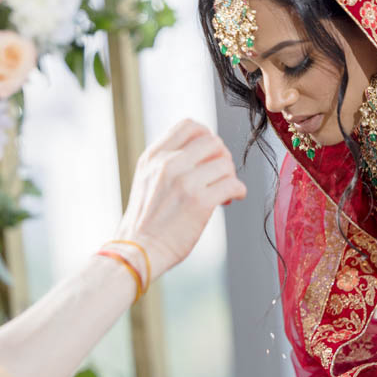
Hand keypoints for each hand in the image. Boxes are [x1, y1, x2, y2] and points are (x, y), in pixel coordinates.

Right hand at [113, 119, 246, 278]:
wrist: (137, 250)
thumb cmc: (145, 221)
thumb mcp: (146, 179)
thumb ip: (167, 162)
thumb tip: (202, 153)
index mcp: (154, 156)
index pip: (190, 125)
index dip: (206, 137)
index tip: (208, 156)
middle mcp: (168, 163)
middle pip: (213, 141)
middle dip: (222, 158)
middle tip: (219, 176)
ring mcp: (185, 181)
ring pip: (225, 163)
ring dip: (230, 176)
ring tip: (222, 193)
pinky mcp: (200, 202)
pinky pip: (233, 184)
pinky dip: (238, 191)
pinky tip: (230, 200)